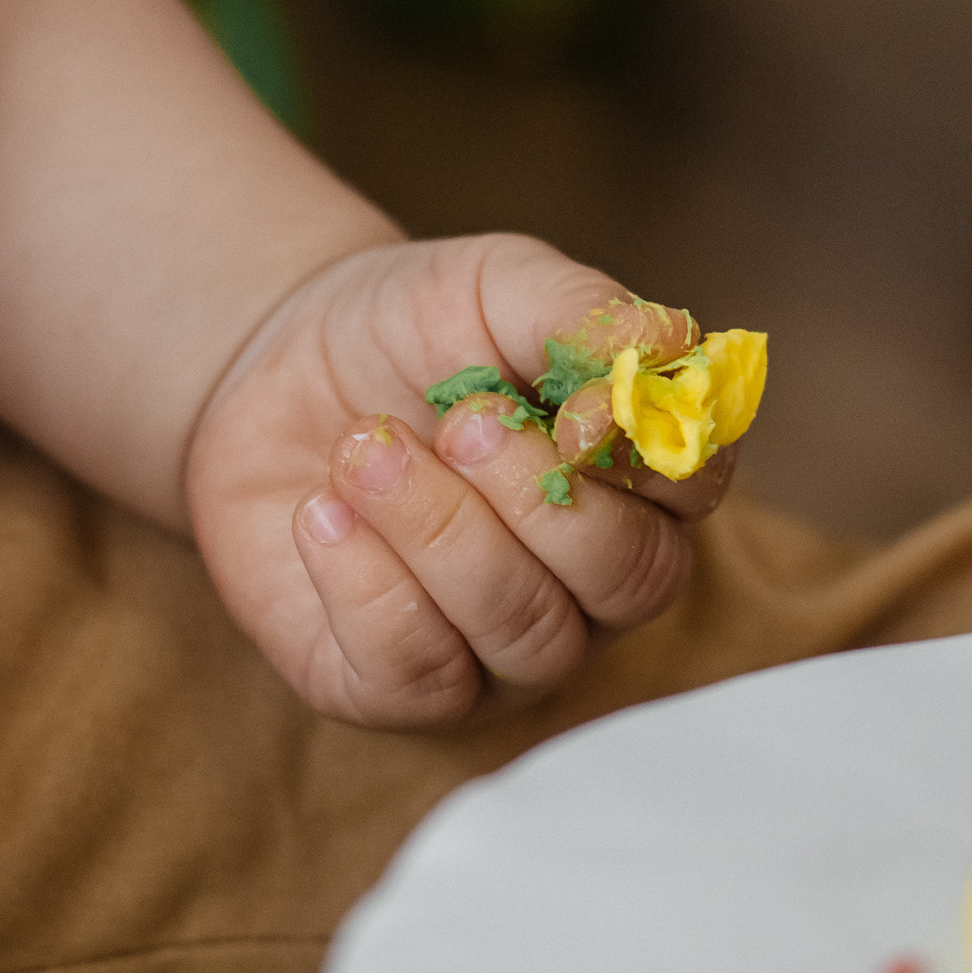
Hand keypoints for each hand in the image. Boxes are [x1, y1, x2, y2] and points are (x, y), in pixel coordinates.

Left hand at [184, 236, 742, 725]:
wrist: (276, 368)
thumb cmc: (411, 329)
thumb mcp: (494, 284)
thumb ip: (581, 310)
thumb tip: (665, 343)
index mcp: (637, 480)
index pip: (695, 488)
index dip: (645, 454)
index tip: (570, 404)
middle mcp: (591, 582)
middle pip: (630, 579)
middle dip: (538, 497)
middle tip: (458, 420)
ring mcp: (504, 648)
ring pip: (526, 630)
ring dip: (438, 529)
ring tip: (364, 447)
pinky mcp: (402, 688)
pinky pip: (418, 673)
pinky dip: (364, 584)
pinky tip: (322, 514)